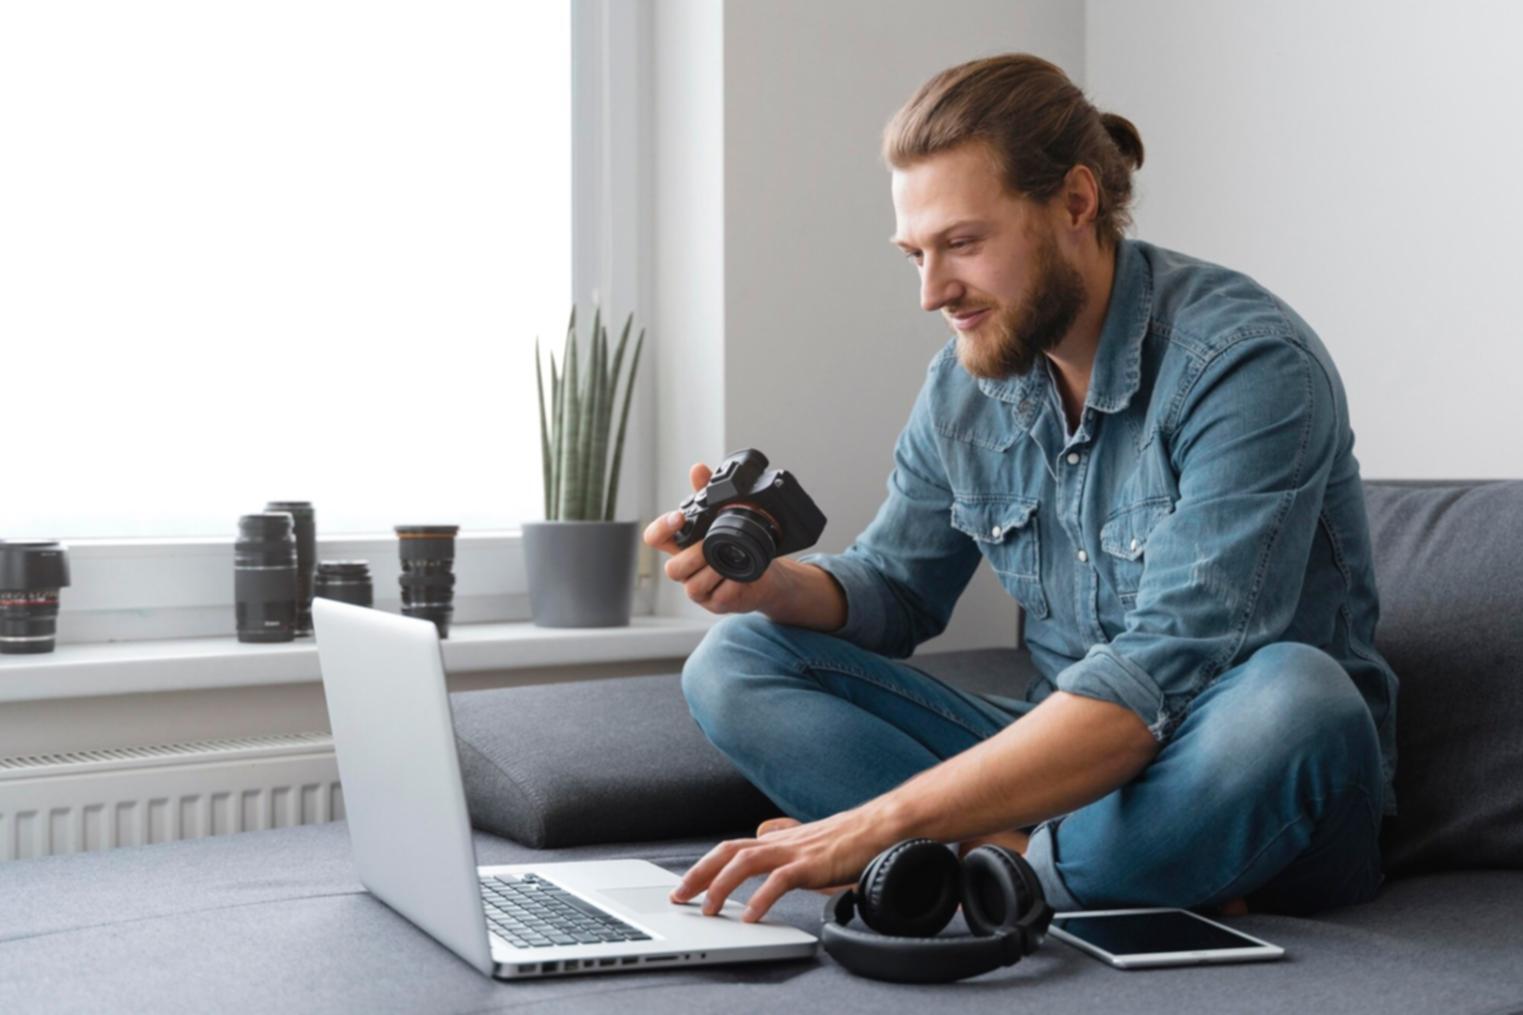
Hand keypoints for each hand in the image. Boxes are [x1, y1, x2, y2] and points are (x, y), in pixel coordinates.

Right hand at [643, 462, 785, 614]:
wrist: (767, 575)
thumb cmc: (739, 545)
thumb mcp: (724, 515)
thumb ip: (709, 492)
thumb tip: (698, 469)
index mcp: (681, 545)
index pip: (654, 537)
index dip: (661, 528)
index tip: (679, 517)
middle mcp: (685, 568)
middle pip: (672, 568)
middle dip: (693, 554)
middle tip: (711, 543)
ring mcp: (699, 589)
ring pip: (692, 586)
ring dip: (712, 570)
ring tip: (729, 559)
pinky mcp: (716, 604)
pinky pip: (718, 597)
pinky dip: (731, 584)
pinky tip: (742, 576)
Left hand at [667, 804, 901, 922]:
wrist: (883, 826)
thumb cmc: (851, 837)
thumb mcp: (809, 837)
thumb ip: (785, 837)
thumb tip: (763, 830)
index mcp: (779, 839)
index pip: (731, 848)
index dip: (704, 865)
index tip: (685, 885)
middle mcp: (781, 842)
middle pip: (727, 851)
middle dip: (698, 873)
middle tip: (678, 897)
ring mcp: (795, 850)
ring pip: (745, 861)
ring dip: (720, 885)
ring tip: (708, 910)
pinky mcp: (813, 863)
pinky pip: (779, 880)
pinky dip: (761, 898)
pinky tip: (751, 916)